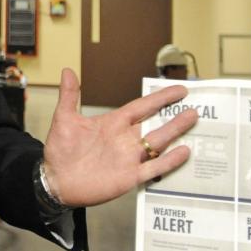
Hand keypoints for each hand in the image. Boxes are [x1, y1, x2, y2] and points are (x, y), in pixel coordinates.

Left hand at [41, 68, 197, 206]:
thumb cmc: (60, 150)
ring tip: (193, 121)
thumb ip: (69, 96)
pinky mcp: (128, 177)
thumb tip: (67, 70)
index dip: (160, 98)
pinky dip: (168, 161)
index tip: (179, 90)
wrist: (55, 180)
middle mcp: (125, 139)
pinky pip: (153, 169)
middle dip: (174, 117)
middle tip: (195, 107)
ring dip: (175, 132)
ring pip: (158, 143)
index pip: (142, 107)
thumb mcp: (64, 120)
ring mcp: (129, 158)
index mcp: (114, 123)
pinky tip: (184, 152)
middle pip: (155, 124)